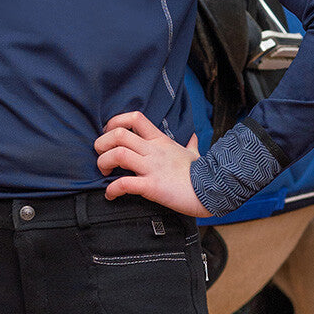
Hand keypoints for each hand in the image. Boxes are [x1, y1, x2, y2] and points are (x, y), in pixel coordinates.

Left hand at [93, 110, 210, 218]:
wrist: (213, 190)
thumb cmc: (201, 173)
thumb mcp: (194, 154)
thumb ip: (190, 144)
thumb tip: (193, 137)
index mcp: (160, 140)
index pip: (135, 118)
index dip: (115, 122)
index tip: (108, 134)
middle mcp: (153, 150)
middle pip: (118, 134)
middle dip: (102, 143)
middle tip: (100, 155)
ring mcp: (152, 167)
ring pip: (118, 154)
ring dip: (103, 162)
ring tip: (104, 173)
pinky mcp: (152, 186)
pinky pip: (125, 184)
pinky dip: (112, 189)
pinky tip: (111, 195)